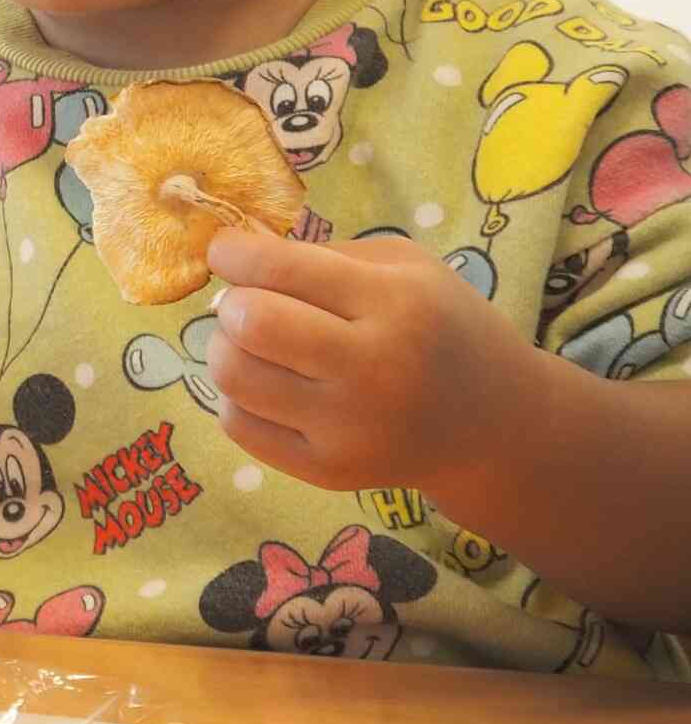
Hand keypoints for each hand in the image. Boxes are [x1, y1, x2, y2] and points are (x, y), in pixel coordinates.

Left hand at [204, 228, 537, 495]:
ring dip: (225, 348)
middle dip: (230, 303)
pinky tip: (270, 386)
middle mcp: (374, 368)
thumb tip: (236, 258)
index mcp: (396, 303)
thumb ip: (323, 253)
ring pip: (233, 377)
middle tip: (244, 303)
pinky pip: (240, 426)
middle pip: (249, 324)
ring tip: (253, 343)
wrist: (498, 423)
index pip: (277, 268)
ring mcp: (351, 428)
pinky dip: (238, 397)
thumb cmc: (443, 327)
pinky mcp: (331, 472)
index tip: (225, 251)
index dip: (231, 252)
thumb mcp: (406, 267)